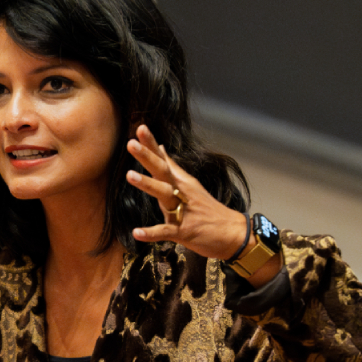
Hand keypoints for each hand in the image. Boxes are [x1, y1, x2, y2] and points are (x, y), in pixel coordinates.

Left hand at [124, 125, 276, 283]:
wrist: (232, 232)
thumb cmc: (208, 208)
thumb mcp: (190, 184)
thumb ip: (173, 167)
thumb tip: (161, 148)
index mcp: (180, 181)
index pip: (163, 159)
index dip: (151, 144)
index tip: (140, 128)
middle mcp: (181, 192)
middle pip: (162, 171)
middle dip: (147, 157)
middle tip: (131, 143)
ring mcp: (182, 211)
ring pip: (163, 195)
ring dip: (147, 184)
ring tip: (129, 175)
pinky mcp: (183, 231)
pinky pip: (165, 231)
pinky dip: (151, 233)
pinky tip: (137, 232)